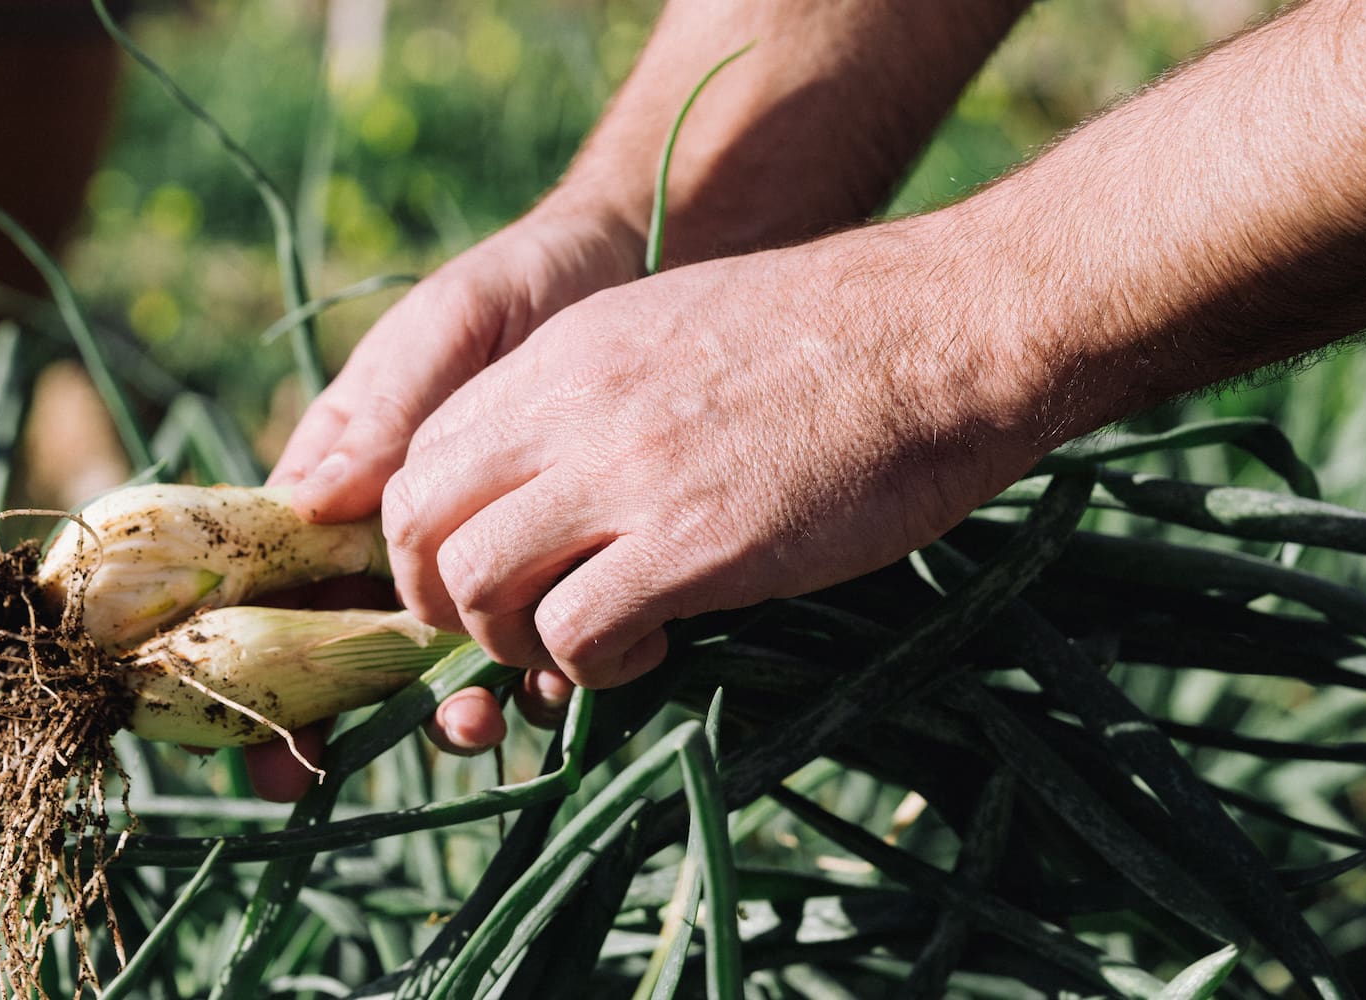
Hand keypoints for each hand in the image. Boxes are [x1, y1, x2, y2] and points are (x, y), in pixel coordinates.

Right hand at [247, 202, 640, 798]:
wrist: (638, 272)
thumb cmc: (519, 285)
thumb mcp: (451, 327)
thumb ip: (389, 408)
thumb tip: (312, 500)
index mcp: (344, 476)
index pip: (276, 579)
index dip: (257, 668)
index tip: (262, 743)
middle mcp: (396, 530)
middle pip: (344, 645)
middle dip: (339, 716)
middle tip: (334, 765)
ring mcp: (476, 555)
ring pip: (437, 662)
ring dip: (444, 708)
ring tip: (474, 721)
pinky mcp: (554, 565)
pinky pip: (534, 639)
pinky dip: (538, 672)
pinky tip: (559, 683)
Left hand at [382, 218, 1053, 686]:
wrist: (947, 331)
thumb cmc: (832, 341)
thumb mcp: (672, 329)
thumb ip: (591, 398)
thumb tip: (549, 483)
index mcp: (561, 354)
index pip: (420, 453)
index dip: (433, 532)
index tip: (488, 571)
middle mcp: (568, 407)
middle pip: (418, 522)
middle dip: (442, 598)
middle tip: (512, 625)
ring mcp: (624, 474)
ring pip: (473, 583)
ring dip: (511, 640)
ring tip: (581, 641)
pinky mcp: (691, 544)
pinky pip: (572, 635)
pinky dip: (594, 666)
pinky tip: (655, 648)